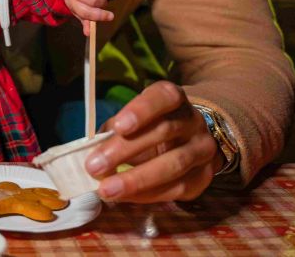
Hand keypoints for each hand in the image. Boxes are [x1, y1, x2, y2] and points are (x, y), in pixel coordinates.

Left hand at [83, 81, 223, 202]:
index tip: (118, 126)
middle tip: (95, 166)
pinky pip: (177, 188)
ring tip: (107, 190)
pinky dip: (147, 195)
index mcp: (173, 98)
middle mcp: (193, 120)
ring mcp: (202, 149)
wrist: (191, 140)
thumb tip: (90, 150)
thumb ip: (115, 130)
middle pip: (164, 132)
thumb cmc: (151, 126)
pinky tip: (125, 198)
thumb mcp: (133, 118)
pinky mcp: (204, 176)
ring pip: (174, 164)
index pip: (163, 97)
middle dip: (126, 150)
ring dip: (136, 180)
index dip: (141, 110)